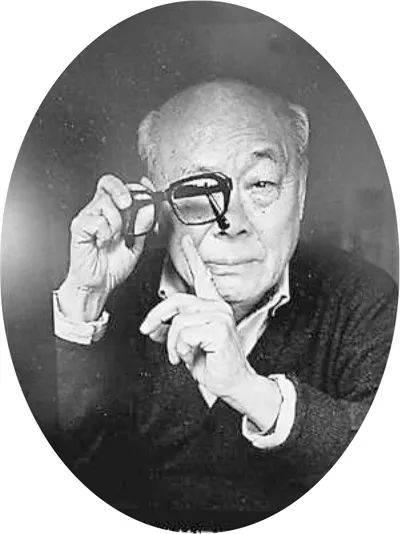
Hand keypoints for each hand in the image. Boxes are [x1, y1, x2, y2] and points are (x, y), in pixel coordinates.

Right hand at [58, 174, 152, 320]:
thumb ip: (143, 226)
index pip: (121, 187)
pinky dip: (105, 233)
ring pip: (106, 203)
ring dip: (117, 222)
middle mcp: (99, 211)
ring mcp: (88, 218)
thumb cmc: (112, 266)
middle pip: (108, 183)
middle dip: (122, 191)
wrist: (98, 285)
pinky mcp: (79, 227)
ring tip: (114, 238)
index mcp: (112, 212)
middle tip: (128, 205)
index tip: (147, 189)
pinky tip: (102, 242)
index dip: (135, 186)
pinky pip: (97, 221)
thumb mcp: (136, 245)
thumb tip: (149, 209)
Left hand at [140, 234, 252, 396]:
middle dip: (155, 318)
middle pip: (175, 301)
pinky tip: (192, 357)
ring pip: (177, 322)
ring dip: (173, 344)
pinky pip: (184, 334)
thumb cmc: (213, 364)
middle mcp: (217, 307)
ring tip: (181, 356)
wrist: (233, 384)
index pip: (201, 277)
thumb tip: (153, 326)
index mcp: (211, 307)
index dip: (193, 258)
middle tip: (147, 331)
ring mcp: (220, 316)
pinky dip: (181, 350)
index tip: (186, 241)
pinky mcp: (219, 328)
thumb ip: (173, 330)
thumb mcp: (186, 344)